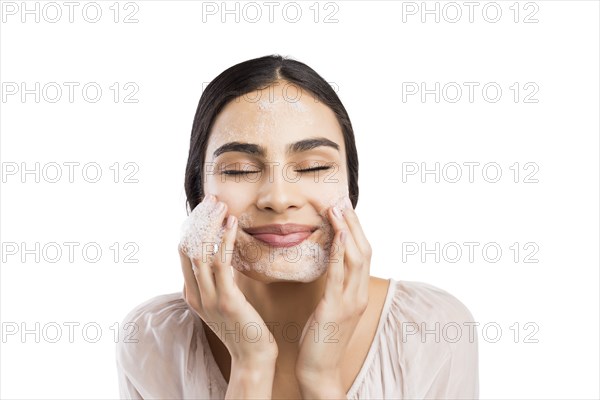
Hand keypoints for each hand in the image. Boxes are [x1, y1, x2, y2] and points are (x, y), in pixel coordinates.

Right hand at [179, 194, 278, 363]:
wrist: (253, 358)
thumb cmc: (245, 328)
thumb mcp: (226, 301)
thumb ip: (220, 280)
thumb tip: (223, 256)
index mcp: (192, 293)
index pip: (185, 252)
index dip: (194, 226)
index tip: (207, 208)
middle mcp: (195, 294)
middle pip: (189, 247)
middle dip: (199, 220)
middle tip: (213, 200)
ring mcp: (208, 298)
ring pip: (201, 251)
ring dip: (211, 225)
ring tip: (223, 206)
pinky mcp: (226, 300)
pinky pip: (222, 263)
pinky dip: (225, 240)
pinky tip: (233, 224)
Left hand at [295, 196, 371, 396]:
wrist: (319, 369)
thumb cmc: (320, 337)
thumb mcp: (330, 306)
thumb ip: (333, 285)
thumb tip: (326, 262)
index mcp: (358, 292)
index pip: (362, 253)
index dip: (355, 229)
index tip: (344, 208)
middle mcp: (359, 293)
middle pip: (363, 250)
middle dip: (353, 223)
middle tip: (342, 200)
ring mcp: (350, 301)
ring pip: (355, 257)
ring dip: (347, 230)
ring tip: (337, 208)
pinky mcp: (335, 308)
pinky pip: (338, 274)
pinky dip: (339, 252)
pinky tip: (336, 235)